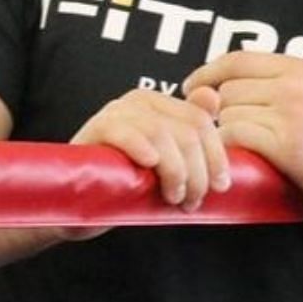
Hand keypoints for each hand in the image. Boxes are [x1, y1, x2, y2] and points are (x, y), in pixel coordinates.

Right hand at [71, 85, 229, 212]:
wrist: (82, 202)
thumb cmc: (127, 182)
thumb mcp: (169, 165)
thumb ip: (192, 137)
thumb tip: (215, 99)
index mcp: (160, 104)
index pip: (201, 120)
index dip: (216, 155)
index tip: (221, 186)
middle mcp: (139, 101)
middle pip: (186, 130)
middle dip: (197, 171)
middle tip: (193, 200)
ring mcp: (115, 112)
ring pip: (162, 134)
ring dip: (175, 171)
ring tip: (174, 197)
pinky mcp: (94, 128)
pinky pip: (124, 132)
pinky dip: (141, 148)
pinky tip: (150, 165)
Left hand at [184, 51, 302, 216]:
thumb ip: (271, 87)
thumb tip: (208, 89)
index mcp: (301, 69)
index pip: (237, 59)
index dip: (207, 72)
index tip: (191, 87)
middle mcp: (295, 85)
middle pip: (226, 89)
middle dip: (220, 111)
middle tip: (230, 132)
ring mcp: (291, 113)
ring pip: (228, 113)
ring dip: (228, 132)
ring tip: (249, 148)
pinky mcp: (286, 143)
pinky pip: (235, 135)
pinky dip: (231, 147)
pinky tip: (244, 158)